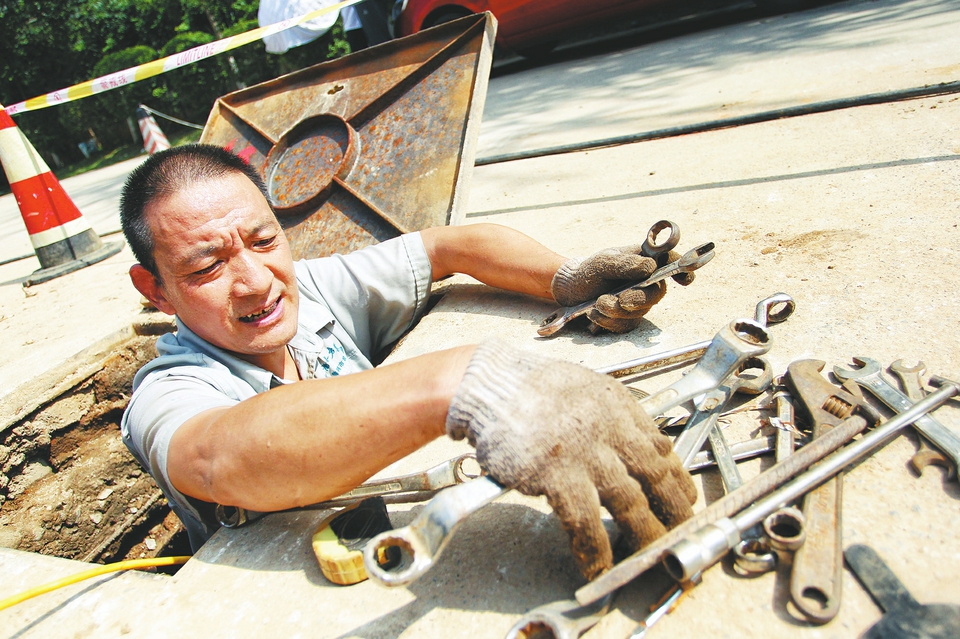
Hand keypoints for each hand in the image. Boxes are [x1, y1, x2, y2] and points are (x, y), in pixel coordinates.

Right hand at [446, 340, 696, 579]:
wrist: (490, 385)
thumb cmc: (531, 388)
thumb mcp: (585, 389)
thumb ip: (613, 416)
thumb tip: (641, 445)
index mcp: (618, 405)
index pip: (661, 446)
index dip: (678, 477)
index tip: (685, 496)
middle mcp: (609, 427)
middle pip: (655, 476)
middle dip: (673, 508)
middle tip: (681, 530)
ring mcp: (585, 452)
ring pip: (629, 502)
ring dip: (644, 533)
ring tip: (651, 553)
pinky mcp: (557, 475)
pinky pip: (586, 522)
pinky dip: (595, 548)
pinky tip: (600, 565)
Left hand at [552, 246, 693, 332]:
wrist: (571, 290)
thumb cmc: (589, 271)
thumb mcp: (602, 262)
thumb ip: (624, 263)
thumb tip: (650, 267)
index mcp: (644, 260)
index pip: (670, 262)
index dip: (682, 269)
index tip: (684, 280)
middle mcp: (646, 281)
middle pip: (657, 292)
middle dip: (638, 298)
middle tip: (620, 299)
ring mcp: (638, 301)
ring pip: (640, 311)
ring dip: (617, 310)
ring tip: (597, 303)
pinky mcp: (628, 318)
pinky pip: (626, 324)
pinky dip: (609, 321)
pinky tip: (594, 313)